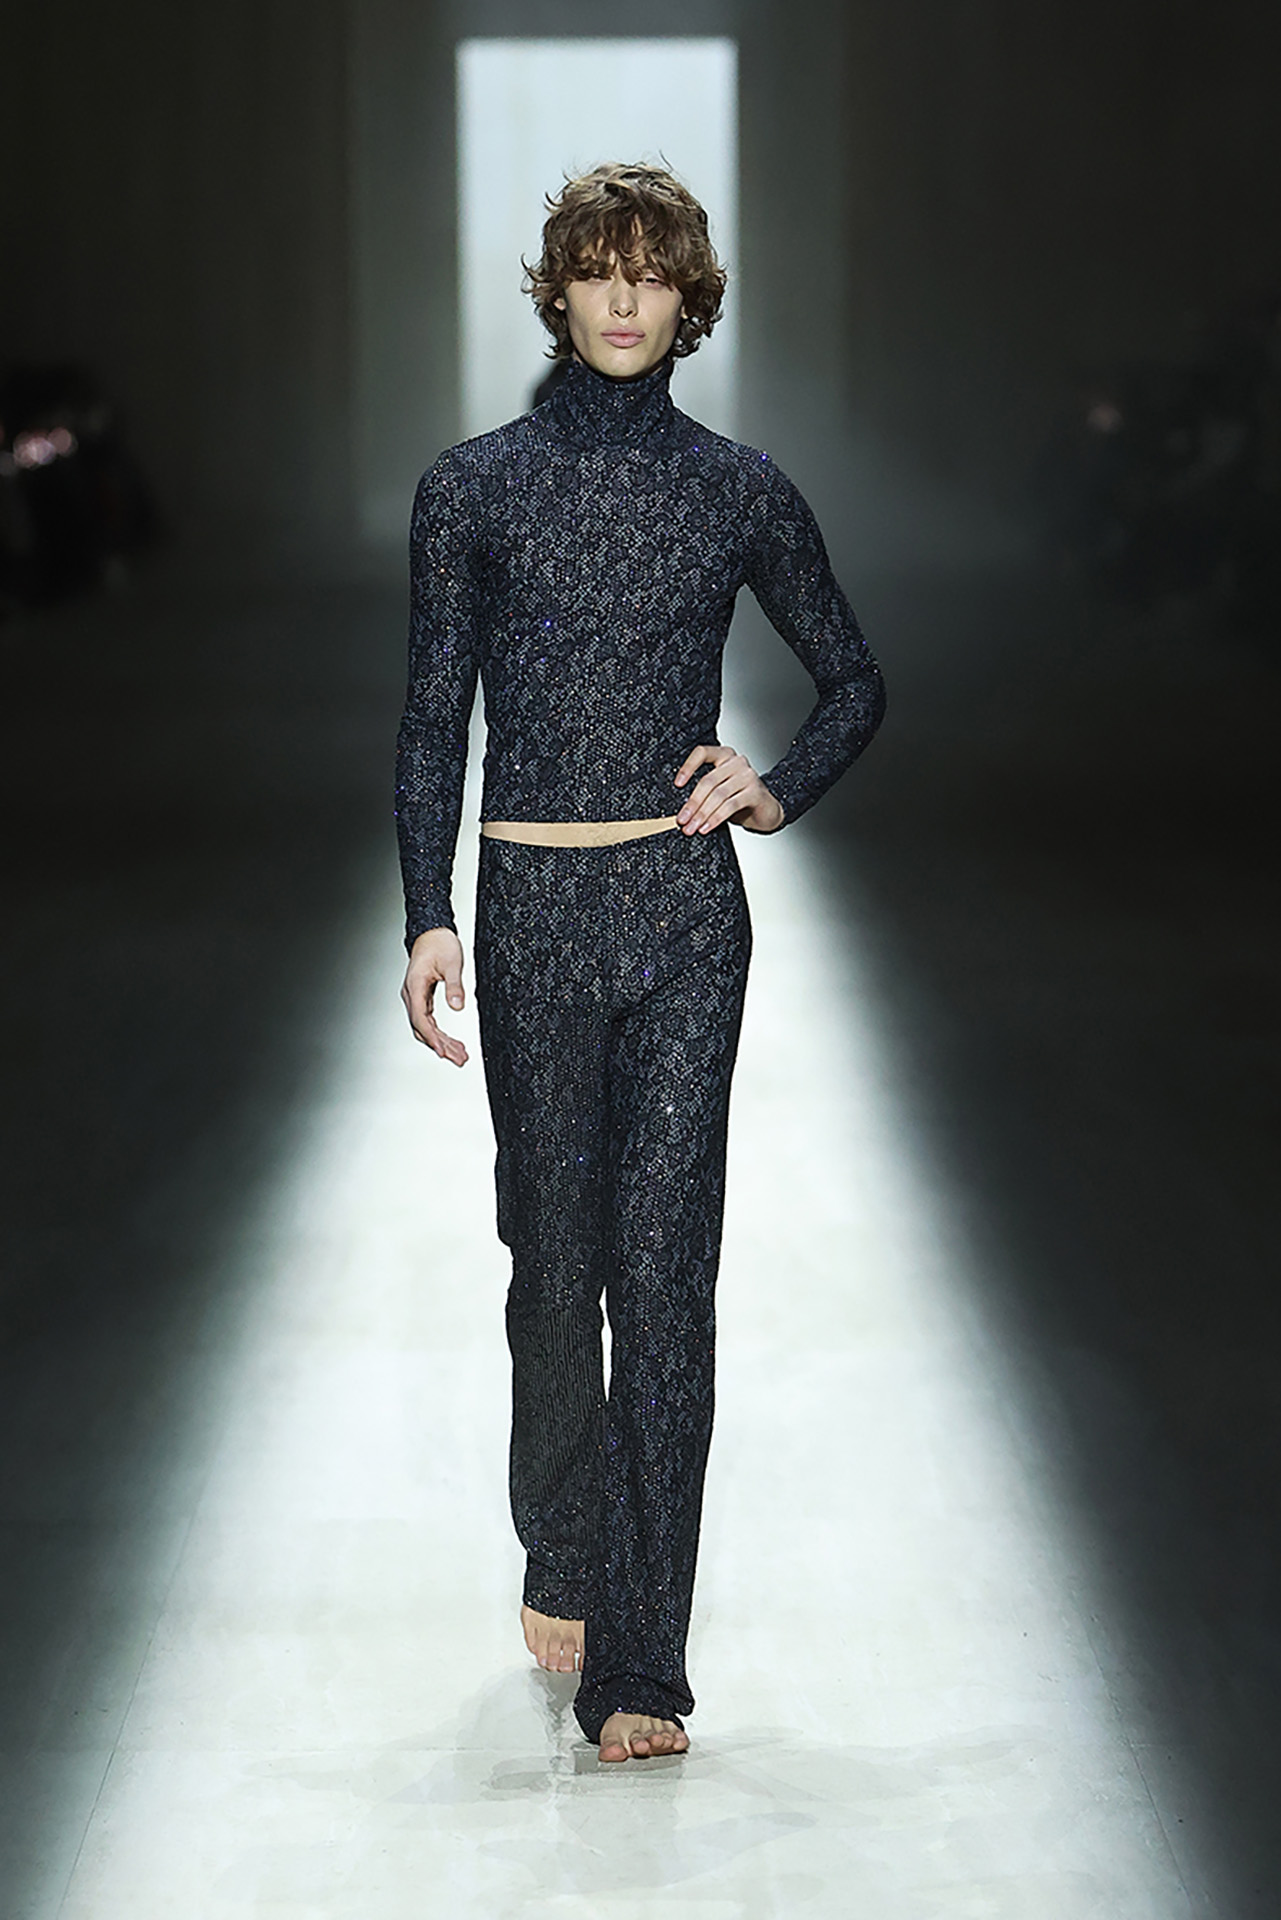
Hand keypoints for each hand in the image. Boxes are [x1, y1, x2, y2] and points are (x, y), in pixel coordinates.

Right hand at [401, 928, 468, 1065]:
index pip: (420, 1018)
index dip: (431, 1037)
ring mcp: (415, 997)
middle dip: (440, 1046)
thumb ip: (454, 986)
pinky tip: (451, 1043)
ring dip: (441, 1042)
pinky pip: (428, 1021)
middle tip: (459, 1059)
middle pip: (422, 1028)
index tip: (442, 1051)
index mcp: (415, 985)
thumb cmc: (440, 944)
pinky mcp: (421, 998)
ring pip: (425, 1027)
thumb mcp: (452, 963)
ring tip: (460, 1055)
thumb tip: (458, 1007)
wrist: (432, 933)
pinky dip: (439, 1033)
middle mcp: (411, 994)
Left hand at [674, 744, 784, 834]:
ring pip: (718, 795)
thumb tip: (683, 810)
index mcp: (725, 756)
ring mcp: (747, 776)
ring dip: (702, 814)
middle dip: (693, 803)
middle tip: (683, 819)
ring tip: (693, 827)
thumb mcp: (720, 791)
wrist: (767, 812)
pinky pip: (730, 805)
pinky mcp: (755, 792)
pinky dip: (716, 818)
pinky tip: (707, 827)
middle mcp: (737, 762)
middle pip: (708, 781)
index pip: (703, 753)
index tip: (677, 784)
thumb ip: (705, 793)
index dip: (688, 767)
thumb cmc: (741, 800)